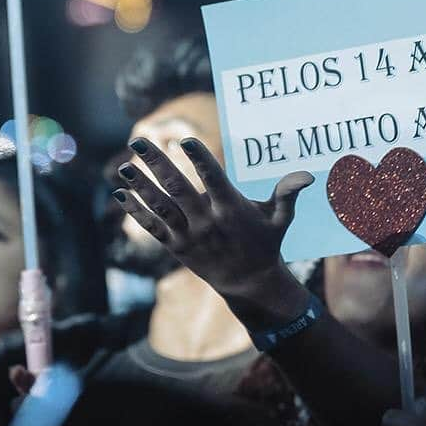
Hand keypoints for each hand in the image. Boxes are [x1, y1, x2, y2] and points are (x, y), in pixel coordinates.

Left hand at [113, 136, 313, 323]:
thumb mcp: (280, 219)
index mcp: (231, 210)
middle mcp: (207, 222)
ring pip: (160, 207)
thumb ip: (287, 194)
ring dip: (140, 186)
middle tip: (139, 143)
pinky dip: (135, 211)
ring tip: (123, 167)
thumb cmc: (266, 243)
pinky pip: (152, 227)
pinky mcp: (176, 248)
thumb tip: (306, 176)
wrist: (249, 285)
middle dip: (157, 165)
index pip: (214, 180)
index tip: (185, 141)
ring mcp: (189, 236)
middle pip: (178, 189)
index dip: (200, 160)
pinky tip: (120, 194)